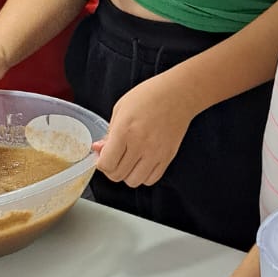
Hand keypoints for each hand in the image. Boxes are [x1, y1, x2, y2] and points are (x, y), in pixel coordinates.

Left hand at [95, 73, 193, 187]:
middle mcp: (140, 145)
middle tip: (113, 157)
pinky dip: (143, 175)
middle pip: (118, 175)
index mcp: (125, 130)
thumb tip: (98, 150)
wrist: (179, 94)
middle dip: (111, 169)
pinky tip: (142, 163)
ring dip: (127, 174)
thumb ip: (108, 133)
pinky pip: (151, 179)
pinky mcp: (168, 157)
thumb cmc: (149, 96)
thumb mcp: (121, 109)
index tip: (102, 156)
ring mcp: (156, 153)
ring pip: (133, 181)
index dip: (100, 163)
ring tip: (128, 161)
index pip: (106, 164)